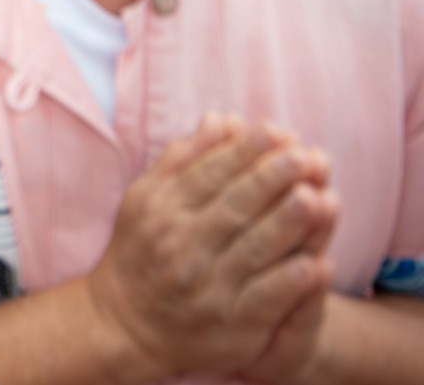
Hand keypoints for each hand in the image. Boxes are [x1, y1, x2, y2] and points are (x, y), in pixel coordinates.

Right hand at [85, 116, 338, 382]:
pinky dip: (288, 282)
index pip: (209, 172)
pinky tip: (315, 264)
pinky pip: (263, 299)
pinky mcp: (230, 324)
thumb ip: (185, 157)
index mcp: (162, 207)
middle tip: (304, 157)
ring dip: (286, 224)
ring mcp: (206, 285)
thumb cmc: (143, 249)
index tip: (278, 131)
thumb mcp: (148, 197)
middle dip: (270, 180)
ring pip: (253, 249)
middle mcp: (181, 244)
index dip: (245, 151)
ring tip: (316, 197)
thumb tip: (223, 118)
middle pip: (234, 206)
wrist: (126, 323)